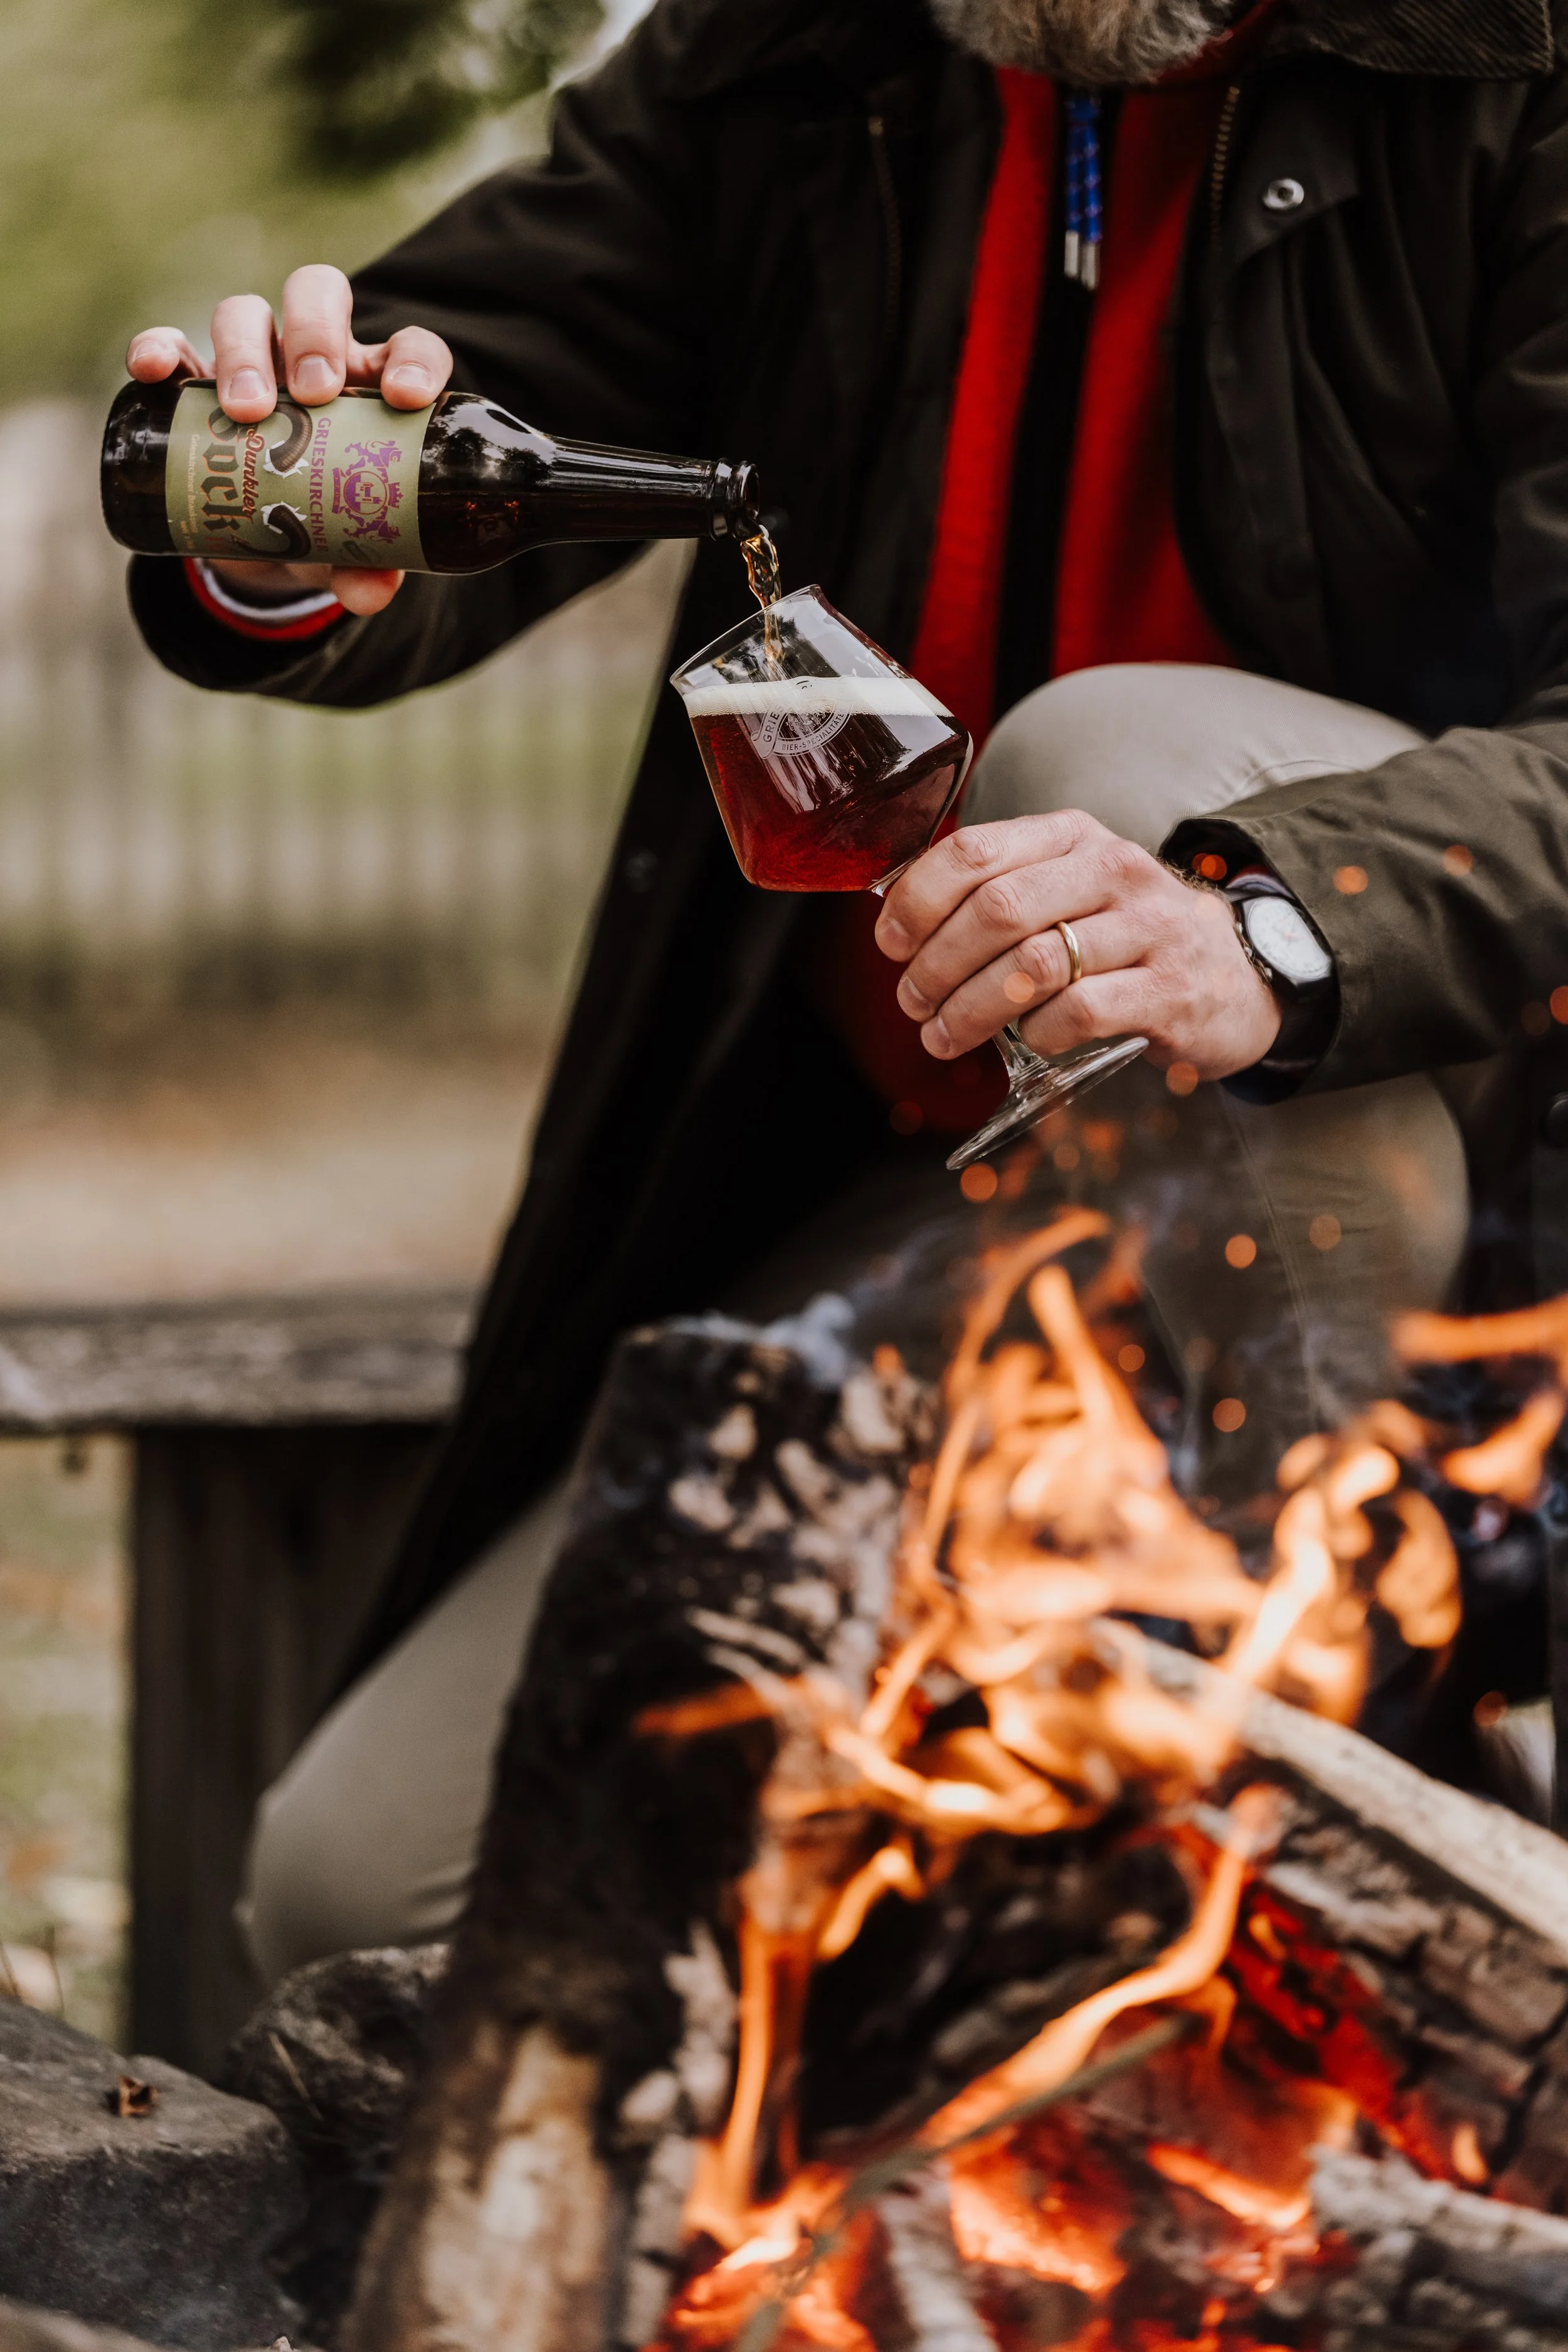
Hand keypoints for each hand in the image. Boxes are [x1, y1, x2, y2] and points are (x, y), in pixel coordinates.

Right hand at [127, 264, 452, 617]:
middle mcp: (314, 360)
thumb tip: (370, 591)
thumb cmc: (322, 527)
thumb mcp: (345, 552)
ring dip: (244, 351)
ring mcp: (251, 363)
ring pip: (246, 315)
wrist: (261, 542)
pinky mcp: (191, 383)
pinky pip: (172, 347)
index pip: (407, 348)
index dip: (413, 360)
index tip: (403, 397)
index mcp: (374, 388)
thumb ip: (365, 569)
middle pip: (319, 298)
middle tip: (312, 394)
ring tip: (246, 410)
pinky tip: (154, 372)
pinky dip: (159, 349)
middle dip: (315, 336)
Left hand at [873, 811, 1281, 1080]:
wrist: (1238, 975)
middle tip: (912, 1001)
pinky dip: (1036, 1033)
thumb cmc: (1128, 939)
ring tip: (942, 1036)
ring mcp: (1147, 928)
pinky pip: (1078, 1010)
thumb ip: (1003, 892)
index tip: (890, 943)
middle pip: (997, 910)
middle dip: (936, 964)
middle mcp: (1113, 871)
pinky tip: (1025, 1042)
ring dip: (970, 1009)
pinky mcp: (1169, 990)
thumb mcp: (1072, 891)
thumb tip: (903, 923)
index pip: (976, 851)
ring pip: (1032, 964)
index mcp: (1074, 837)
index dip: (918, 899)